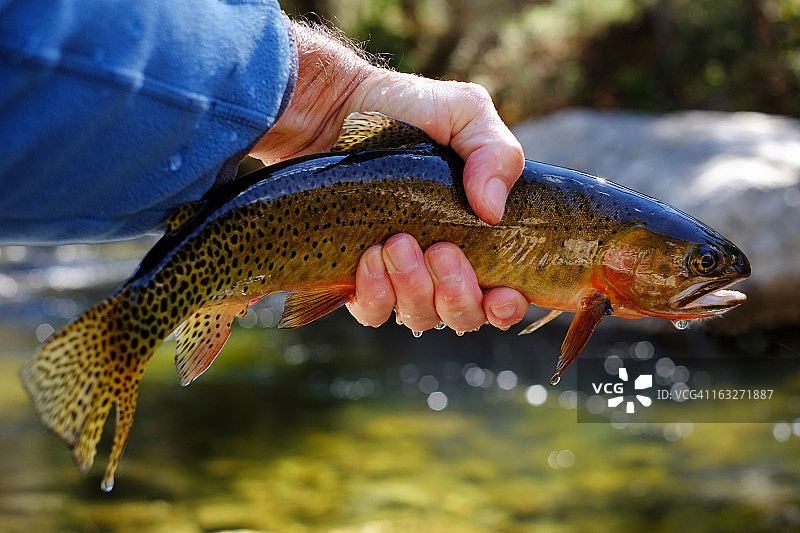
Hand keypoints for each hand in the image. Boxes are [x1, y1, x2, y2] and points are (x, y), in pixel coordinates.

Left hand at [251, 22, 528, 332]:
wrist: (336, 110)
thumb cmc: (407, 111)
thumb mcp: (465, 113)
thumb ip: (496, 153)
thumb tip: (492, 211)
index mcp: (478, 237)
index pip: (503, 296)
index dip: (507, 308)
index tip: (502, 295)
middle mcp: (441, 267)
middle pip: (462, 316)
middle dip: (457, 294)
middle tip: (441, 250)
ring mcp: (399, 276)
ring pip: (419, 316)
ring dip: (415, 288)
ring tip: (398, 242)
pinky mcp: (357, 278)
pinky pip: (372, 311)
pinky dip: (376, 292)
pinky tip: (371, 256)